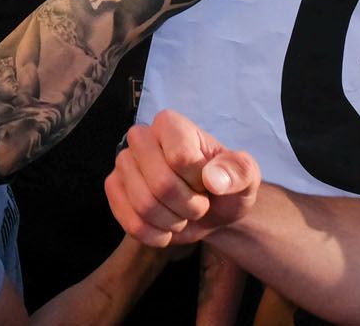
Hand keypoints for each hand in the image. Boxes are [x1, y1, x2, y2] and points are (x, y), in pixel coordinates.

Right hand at [104, 110, 260, 248]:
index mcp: (170, 124)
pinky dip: (155, 235)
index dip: (199, 181)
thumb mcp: (246, 177)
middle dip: (188, 206)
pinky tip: (166, 228)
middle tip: (199, 205)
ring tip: (183, 215)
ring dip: (173, 222)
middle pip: (160, 184)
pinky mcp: (114, 188)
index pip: (180, 158)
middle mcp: (141, 137)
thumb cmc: (226, 185)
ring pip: (144, 205)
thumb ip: (238, 171)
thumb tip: (212, 179)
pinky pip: (130, 222)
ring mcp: (123, 163)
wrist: (211, 210)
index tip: (208, 182)